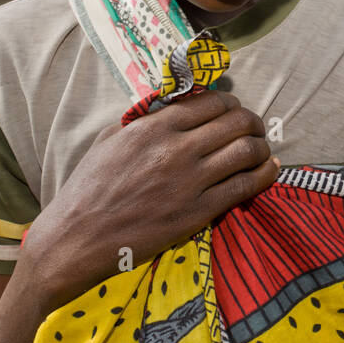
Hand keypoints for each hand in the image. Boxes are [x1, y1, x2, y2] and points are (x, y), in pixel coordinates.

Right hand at [20, 90, 277, 310]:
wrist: (75, 239)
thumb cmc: (88, 189)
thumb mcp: (109, 140)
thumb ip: (143, 121)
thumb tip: (170, 108)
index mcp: (154, 126)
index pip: (212, 102)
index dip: (231, 104)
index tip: (234, 111)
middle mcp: (176, 148)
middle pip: (237, 122)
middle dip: (252, 122)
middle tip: (254, 129)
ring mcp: (190, 181)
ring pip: (247, 150)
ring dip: (262, 147)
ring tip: (262, 150)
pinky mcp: (199, 212)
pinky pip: (246, 185)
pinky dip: (264, 174)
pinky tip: (268, 170)